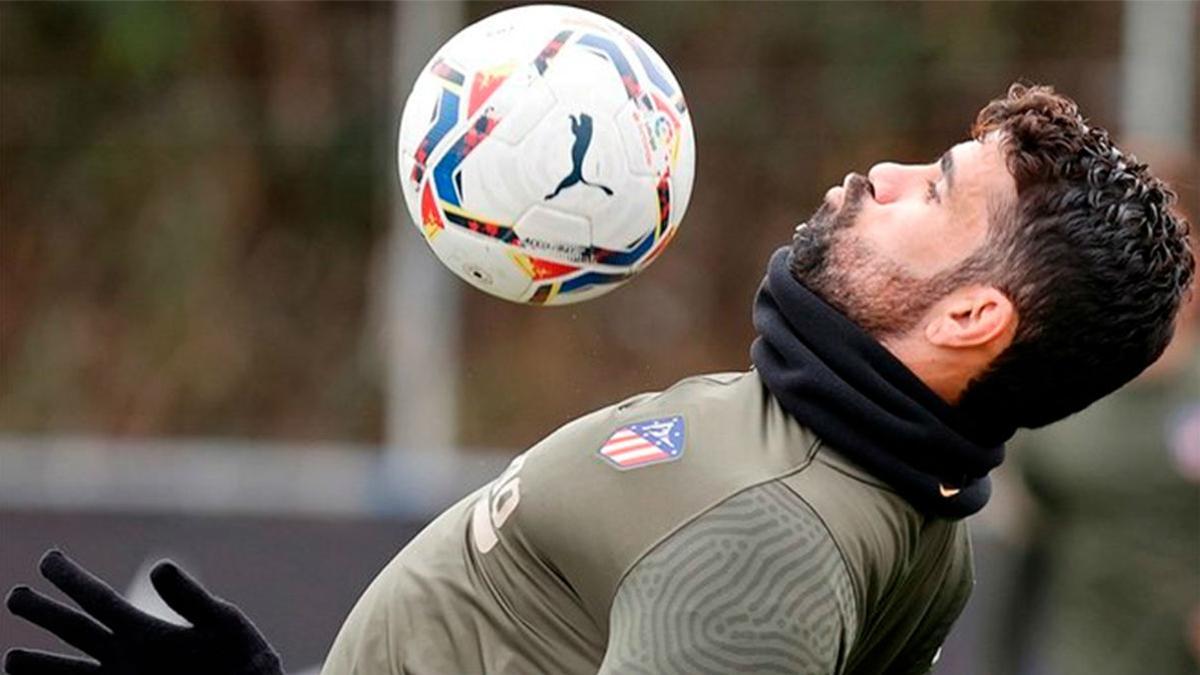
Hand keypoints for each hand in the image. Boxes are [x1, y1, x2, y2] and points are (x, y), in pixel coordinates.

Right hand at [5, 550, 282, 674]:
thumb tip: (157, 568)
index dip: (71, 579)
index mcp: (147, 631)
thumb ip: (192, 601)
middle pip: (74, 632)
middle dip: (43, 614)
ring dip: (39, 668)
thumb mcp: (224, 626)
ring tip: (9, 660)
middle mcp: (127, 659)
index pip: (98, 600)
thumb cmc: (246, 664)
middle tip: (14, 595)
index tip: (48, 559)